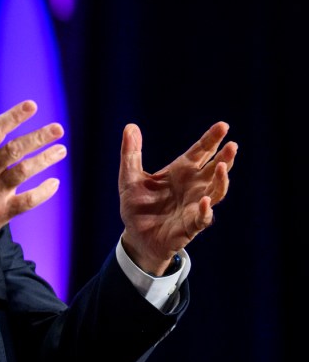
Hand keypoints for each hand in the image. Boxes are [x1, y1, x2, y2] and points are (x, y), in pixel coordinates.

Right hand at [0, 100, 66, 271]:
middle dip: (38, 137)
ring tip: (61, 150)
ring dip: (45, 159)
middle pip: (14, 149)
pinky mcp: (0, 214)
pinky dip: (43, 192)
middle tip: (58, 128)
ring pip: (24, 171)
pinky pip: (27, 201)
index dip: (14, 116)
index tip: (31, 106)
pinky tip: (54, 183)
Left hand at [118, 122, 237, 274]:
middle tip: (232, 145)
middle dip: (225, 157)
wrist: (135, 235)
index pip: (200, 151)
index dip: (212, 139)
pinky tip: (205, 201)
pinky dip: (205, 210)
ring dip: (221, 180)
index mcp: (180, 171)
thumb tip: (130, 126)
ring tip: (222, 167)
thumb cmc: (137, 205)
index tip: (223, 125)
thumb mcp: (129, 177)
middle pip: (214, 169)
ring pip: (215, 191)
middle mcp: (192, 186)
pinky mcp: (190, 225)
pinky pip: (203, 218)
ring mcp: (194, 205)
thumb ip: (130, 153)